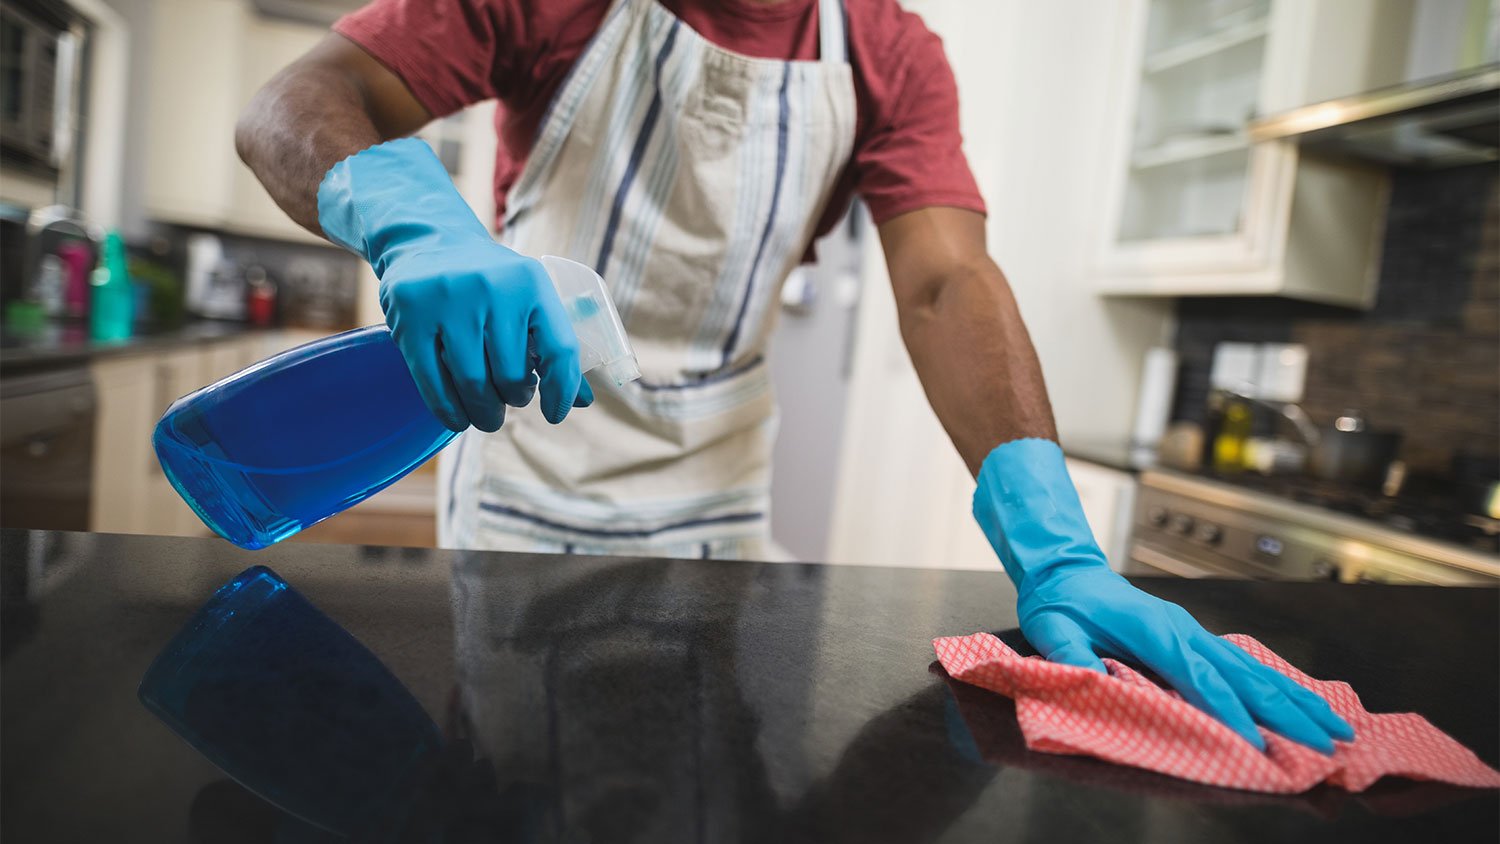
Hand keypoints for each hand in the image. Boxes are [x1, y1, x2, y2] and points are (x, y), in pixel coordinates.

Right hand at [378, 243, 591, 431]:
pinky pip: (433, 383)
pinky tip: (458, 417)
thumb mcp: (528, 298)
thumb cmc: (490, 283)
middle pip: (511, 375)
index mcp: (531, 283)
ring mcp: (448, 301)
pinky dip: (448, 411)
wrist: (428, 241)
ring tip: (486, 414)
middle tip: (509, 401)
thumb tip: (580, 401)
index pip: (560, 349)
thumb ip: (554, 344)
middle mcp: (492, 287)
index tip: (554, 414)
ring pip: (473, 384)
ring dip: (483, 412)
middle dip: (514, 400)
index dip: (562, 391)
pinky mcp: (410, 317)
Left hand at [1017, 564, 1352, 751]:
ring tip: (1336, 728)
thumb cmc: (1060, 603)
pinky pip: (1245, 663)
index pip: (1197, 678)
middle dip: (1286, 713)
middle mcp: (1183, 629)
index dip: (1227, 713)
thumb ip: (1070, 653)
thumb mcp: (1051, 627)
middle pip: (1243, 676)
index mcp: (1152, 630)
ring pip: (1254, 669)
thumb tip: (1088, 679)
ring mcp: (1194, 631)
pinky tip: (1304, 703)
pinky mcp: (1196, 636)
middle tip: (1327, 745)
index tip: (1254, 747)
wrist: (1068, 569)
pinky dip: (1279, 684)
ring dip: (1296, 700)